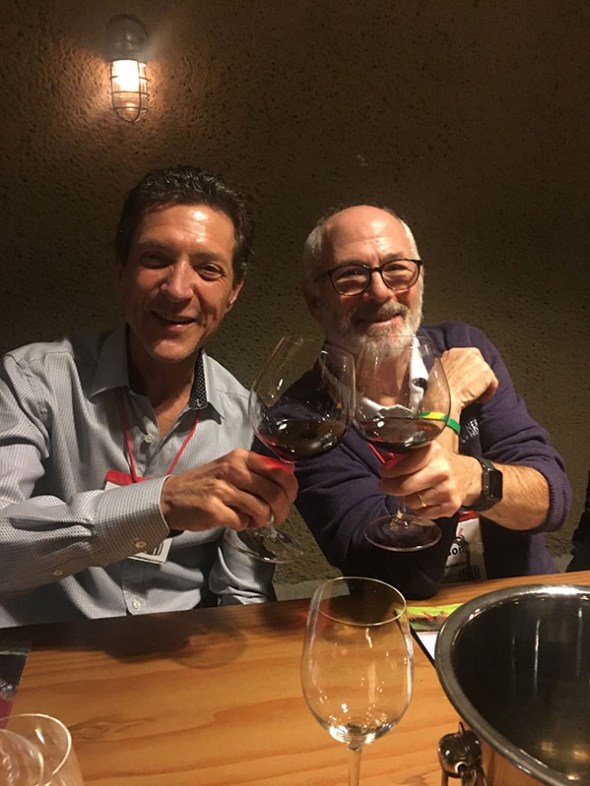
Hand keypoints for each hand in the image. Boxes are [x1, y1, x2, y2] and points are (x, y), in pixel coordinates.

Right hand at [159, 449, 297, 532]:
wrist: (170, 498)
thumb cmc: (206, 485)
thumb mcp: (231, 469)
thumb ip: (256, 474)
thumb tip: (285, 487)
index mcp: (241, 458)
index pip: (279, 471)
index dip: (290, 489)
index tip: (289, 499)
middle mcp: (233, 470)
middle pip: (274, 492)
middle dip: (281, 510)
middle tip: (276, 518)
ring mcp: (222, 489)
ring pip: (261, 509)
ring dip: (261, 520)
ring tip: (252, 519)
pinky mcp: (214, 509)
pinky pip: (242, 522)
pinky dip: (244, 526)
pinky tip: (236, 521)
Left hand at [378, 442, 475, 518]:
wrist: (467, 475)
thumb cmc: (439, 462)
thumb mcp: (424, 450)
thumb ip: (403, 454)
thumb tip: (385, 459)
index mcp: (433, 452)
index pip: (404, 465)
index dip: (389, 471)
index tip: (384, 472)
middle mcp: (441, 470)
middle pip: (405, 486)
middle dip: (390, 487)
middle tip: (386, 485)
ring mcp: (447, 490)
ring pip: (412, 502)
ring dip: (406, 498)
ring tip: (411, 491)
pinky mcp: (450, 506)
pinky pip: (422, 513)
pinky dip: (418, 508)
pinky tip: (422, 499)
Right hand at [441, 347, 497, 412]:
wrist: (442, 397)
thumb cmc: (438, 389)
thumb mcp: (438, 371)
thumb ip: (448, 366)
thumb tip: (453, 372)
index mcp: (455, 352)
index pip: (468, 360)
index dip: (466, 373)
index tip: (464, 381)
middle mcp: (469, 353)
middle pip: (479, 366)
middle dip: (476, 378)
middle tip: (470, 390)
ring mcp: (480, 362)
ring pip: (486, 375)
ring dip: (482, 387)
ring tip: (474, 397)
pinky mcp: (488, 374)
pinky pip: (493, 384)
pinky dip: (488, 394)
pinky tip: (479, 400)